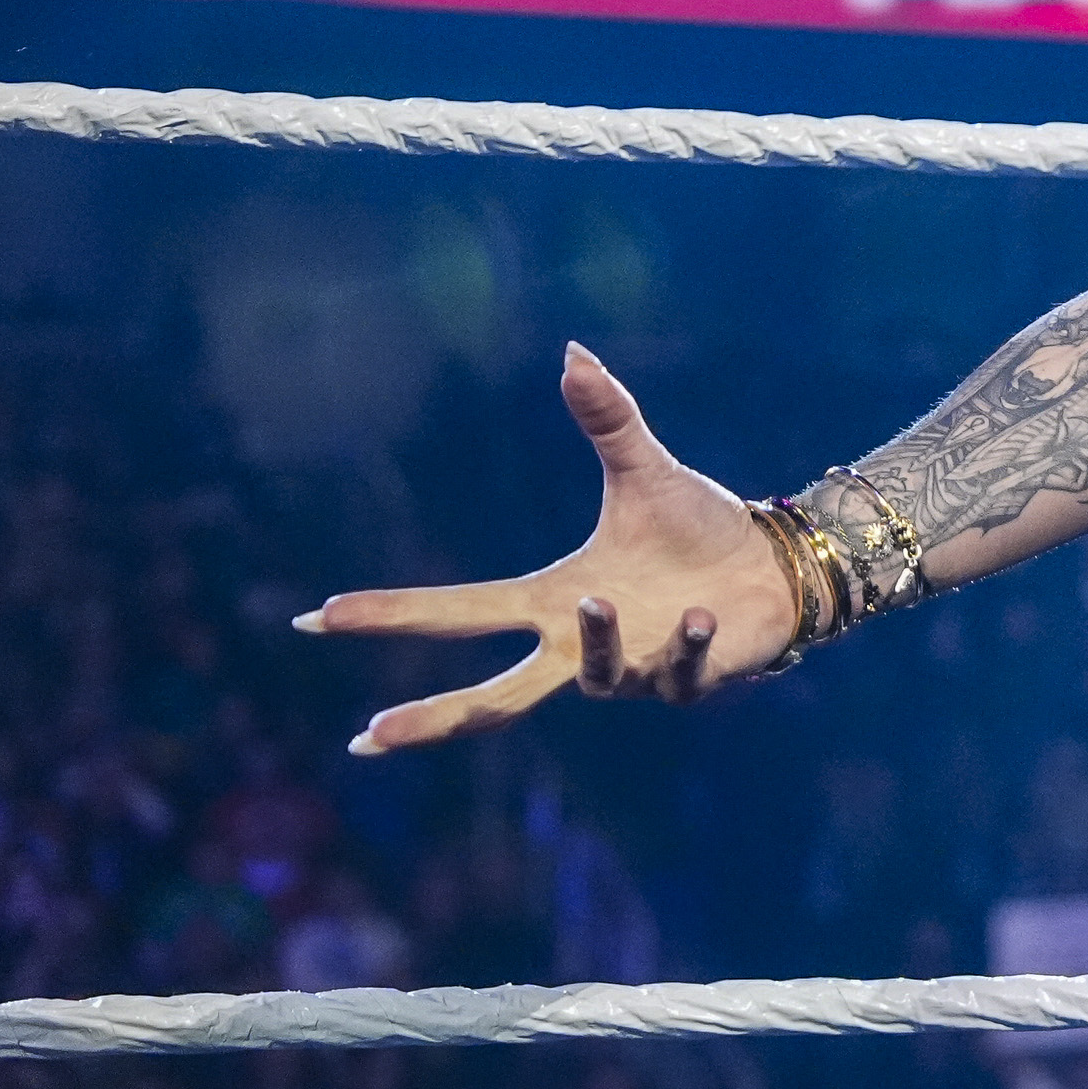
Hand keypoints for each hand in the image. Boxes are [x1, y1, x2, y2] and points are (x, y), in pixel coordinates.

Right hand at [296, 343, 802, 752]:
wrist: (772, 562)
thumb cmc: (696, 529)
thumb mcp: (645, 472)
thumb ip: (607, 419)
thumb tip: (572, 350)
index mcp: (555, 599)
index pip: (458, 612)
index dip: (389, 614)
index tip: (315, 618)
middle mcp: (584, 645)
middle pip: (494, 700)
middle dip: (432, 718)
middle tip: (368, 738)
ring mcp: (635, 672)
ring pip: (597, 677)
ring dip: (600, 642)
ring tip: (604, 595)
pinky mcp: (688, 681)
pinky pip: (679, 673)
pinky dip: (687, 647)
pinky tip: (703, 615)